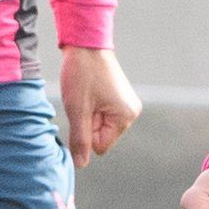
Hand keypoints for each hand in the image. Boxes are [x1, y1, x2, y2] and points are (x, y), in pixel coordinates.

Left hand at [56, 48, 142, 167]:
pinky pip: (101, 114)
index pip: (100, 146)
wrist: (85, 43)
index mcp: (125, 117)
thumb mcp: (77, 110)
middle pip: (101, 136)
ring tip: (86, 94)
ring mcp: (126, 105)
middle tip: (83, 100)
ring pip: (99, 126)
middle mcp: (131, 113)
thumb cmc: (82, 74)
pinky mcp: (119, 98)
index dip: (86, 133)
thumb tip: (81, 165)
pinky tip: (89, 91)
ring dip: (87, 114)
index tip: (83, 109)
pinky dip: (91, 107)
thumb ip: (80, 140)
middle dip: (87, 123)